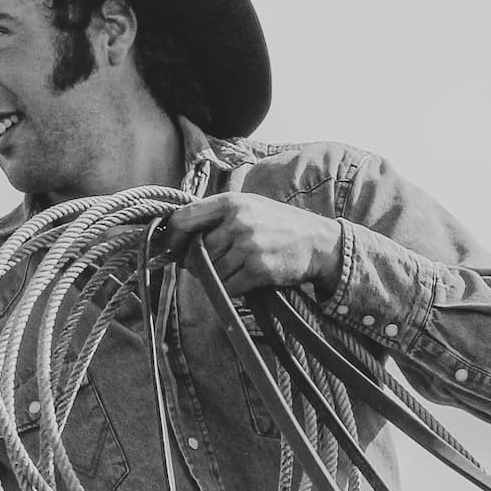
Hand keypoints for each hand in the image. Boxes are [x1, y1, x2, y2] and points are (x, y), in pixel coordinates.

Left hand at [163, 193, 342, 296]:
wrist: (318, 242)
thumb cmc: (278, 224)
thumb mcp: (249, 206)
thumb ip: (217, 215)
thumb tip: (178, 234)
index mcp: (231, 202)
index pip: (183, 219)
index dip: (172, 238)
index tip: (172, 248)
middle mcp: (238, 221)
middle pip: (195, 251)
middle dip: (194, 264)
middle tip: (204, 266)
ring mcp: (248, 246)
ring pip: (210, 272)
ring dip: (214, 278)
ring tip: (229, 271)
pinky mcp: (258, 269)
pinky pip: (227, 287)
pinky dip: (229, 289)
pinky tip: (241, 281)